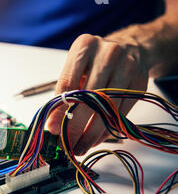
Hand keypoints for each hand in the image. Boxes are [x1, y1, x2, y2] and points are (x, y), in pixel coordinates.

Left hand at [47, 34, 147, 154]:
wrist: (131, 48)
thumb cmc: (95, 62)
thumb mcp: (75, 68)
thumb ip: (63, 93)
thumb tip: (54, 125)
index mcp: (84, 46)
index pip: (68, 83)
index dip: (59, 110)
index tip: (53, 129)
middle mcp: (108, 53)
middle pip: (89, 97)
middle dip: (75, 125)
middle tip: (66, 143)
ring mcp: (127, 67)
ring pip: (107, 108)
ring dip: (91, 133)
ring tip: (80, 147)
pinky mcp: (140, 83)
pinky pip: (121, 112)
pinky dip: (106, 129)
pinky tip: (95, 139)